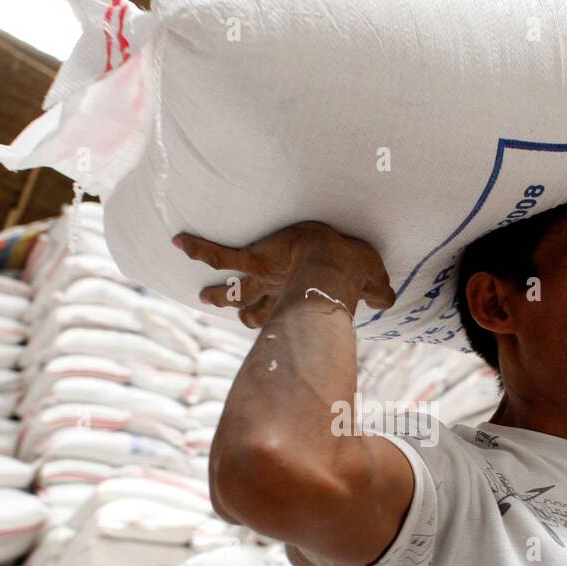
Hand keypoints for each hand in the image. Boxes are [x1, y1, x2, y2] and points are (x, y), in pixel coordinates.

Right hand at [172, 221, 394, 328]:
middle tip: (228, 310)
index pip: (280, 317)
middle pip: (251, 310)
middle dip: (239, 311)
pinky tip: (177, 240)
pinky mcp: (255, 258)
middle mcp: (277, 294)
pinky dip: (199, 248)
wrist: (335, 263)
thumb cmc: (354, 274)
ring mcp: (262, 277)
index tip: (268, 325)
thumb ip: (379, 293)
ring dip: (218, 293)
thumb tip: (389, 299)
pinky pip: (221, 254)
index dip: (271, 323)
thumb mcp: (373, 284)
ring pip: (233, 290)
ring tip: (204, 294)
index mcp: (299, 300)